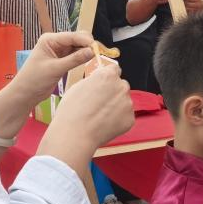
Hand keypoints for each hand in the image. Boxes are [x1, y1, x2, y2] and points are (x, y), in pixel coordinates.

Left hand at [11, 32, 94, 107]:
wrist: (25, 94)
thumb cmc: (35, 79)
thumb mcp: (55, 69)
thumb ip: (74, 59)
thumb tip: (92, 52)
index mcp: (50, 39)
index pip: (72, 36)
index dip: (86, 41)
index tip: (98, 49)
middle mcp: (55, 42)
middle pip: (77, 39)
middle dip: (88, 45)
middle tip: (98, 54)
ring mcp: (59, 51)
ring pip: (78, 47)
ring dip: (86, 51)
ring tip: (97, 58)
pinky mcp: (62, 60)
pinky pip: (76, 55)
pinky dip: (83, 57)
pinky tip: (89, 61)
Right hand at [38, 59, 133, 177]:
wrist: (75, 135)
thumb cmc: (72, 111)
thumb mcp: (78, 86)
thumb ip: (94, 81)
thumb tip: (99, 81)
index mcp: (108, 76)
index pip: (115, 69)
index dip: (108, 77)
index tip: (105, 83)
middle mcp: (121, 87)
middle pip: (120, 85)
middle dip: (113, 92)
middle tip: (99, 103)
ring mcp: (128, 103)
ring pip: (123, 101)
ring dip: (116, 106)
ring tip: (100, 116)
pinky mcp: (130, 119)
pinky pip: (126, 116)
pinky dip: (118, 119)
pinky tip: (105, 124)